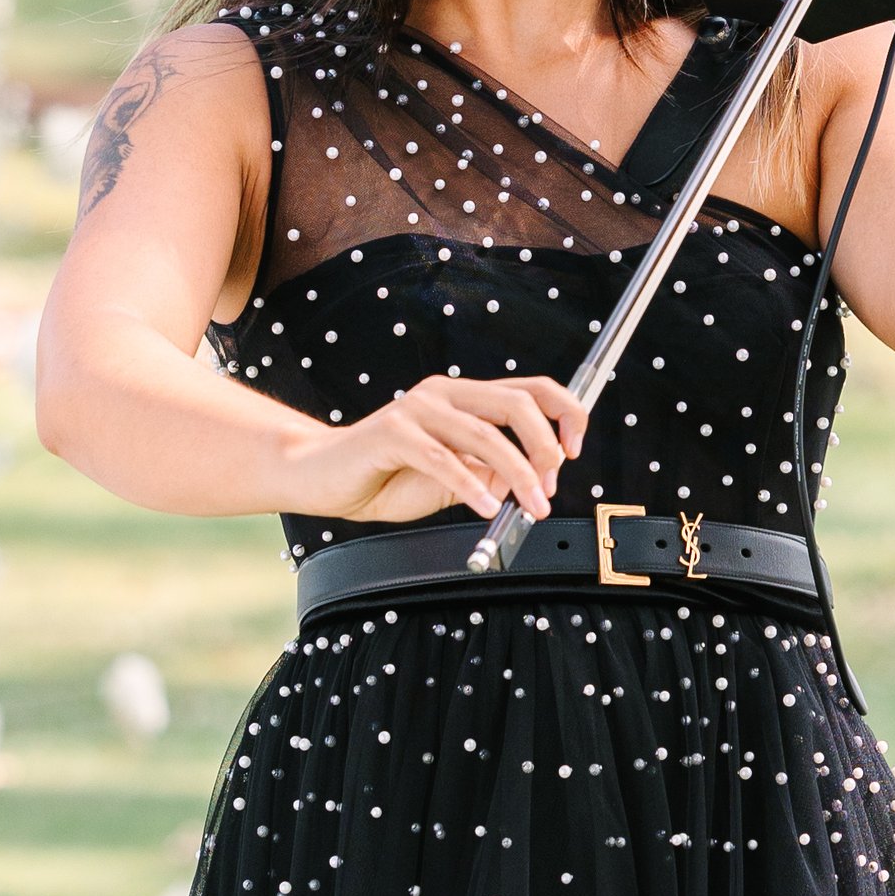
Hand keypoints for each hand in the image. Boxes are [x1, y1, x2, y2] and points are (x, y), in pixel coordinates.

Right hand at [282, 370, 590, 525]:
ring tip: (531, 506)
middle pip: (516, 404)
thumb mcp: (451, 479)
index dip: (563, 414)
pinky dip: (471, 485)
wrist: (320, 476)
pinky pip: (443, 459)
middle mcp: (444, 393)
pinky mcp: (393, 432)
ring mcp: (417, 409)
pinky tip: (484, 506)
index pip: (529, 389)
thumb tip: (527, 483)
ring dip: (518, 474)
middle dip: (545, 447)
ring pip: (486, 435)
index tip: (574, 451)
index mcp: (462, 397)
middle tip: (551, 486)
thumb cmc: (384, 476)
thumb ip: (487, 474)